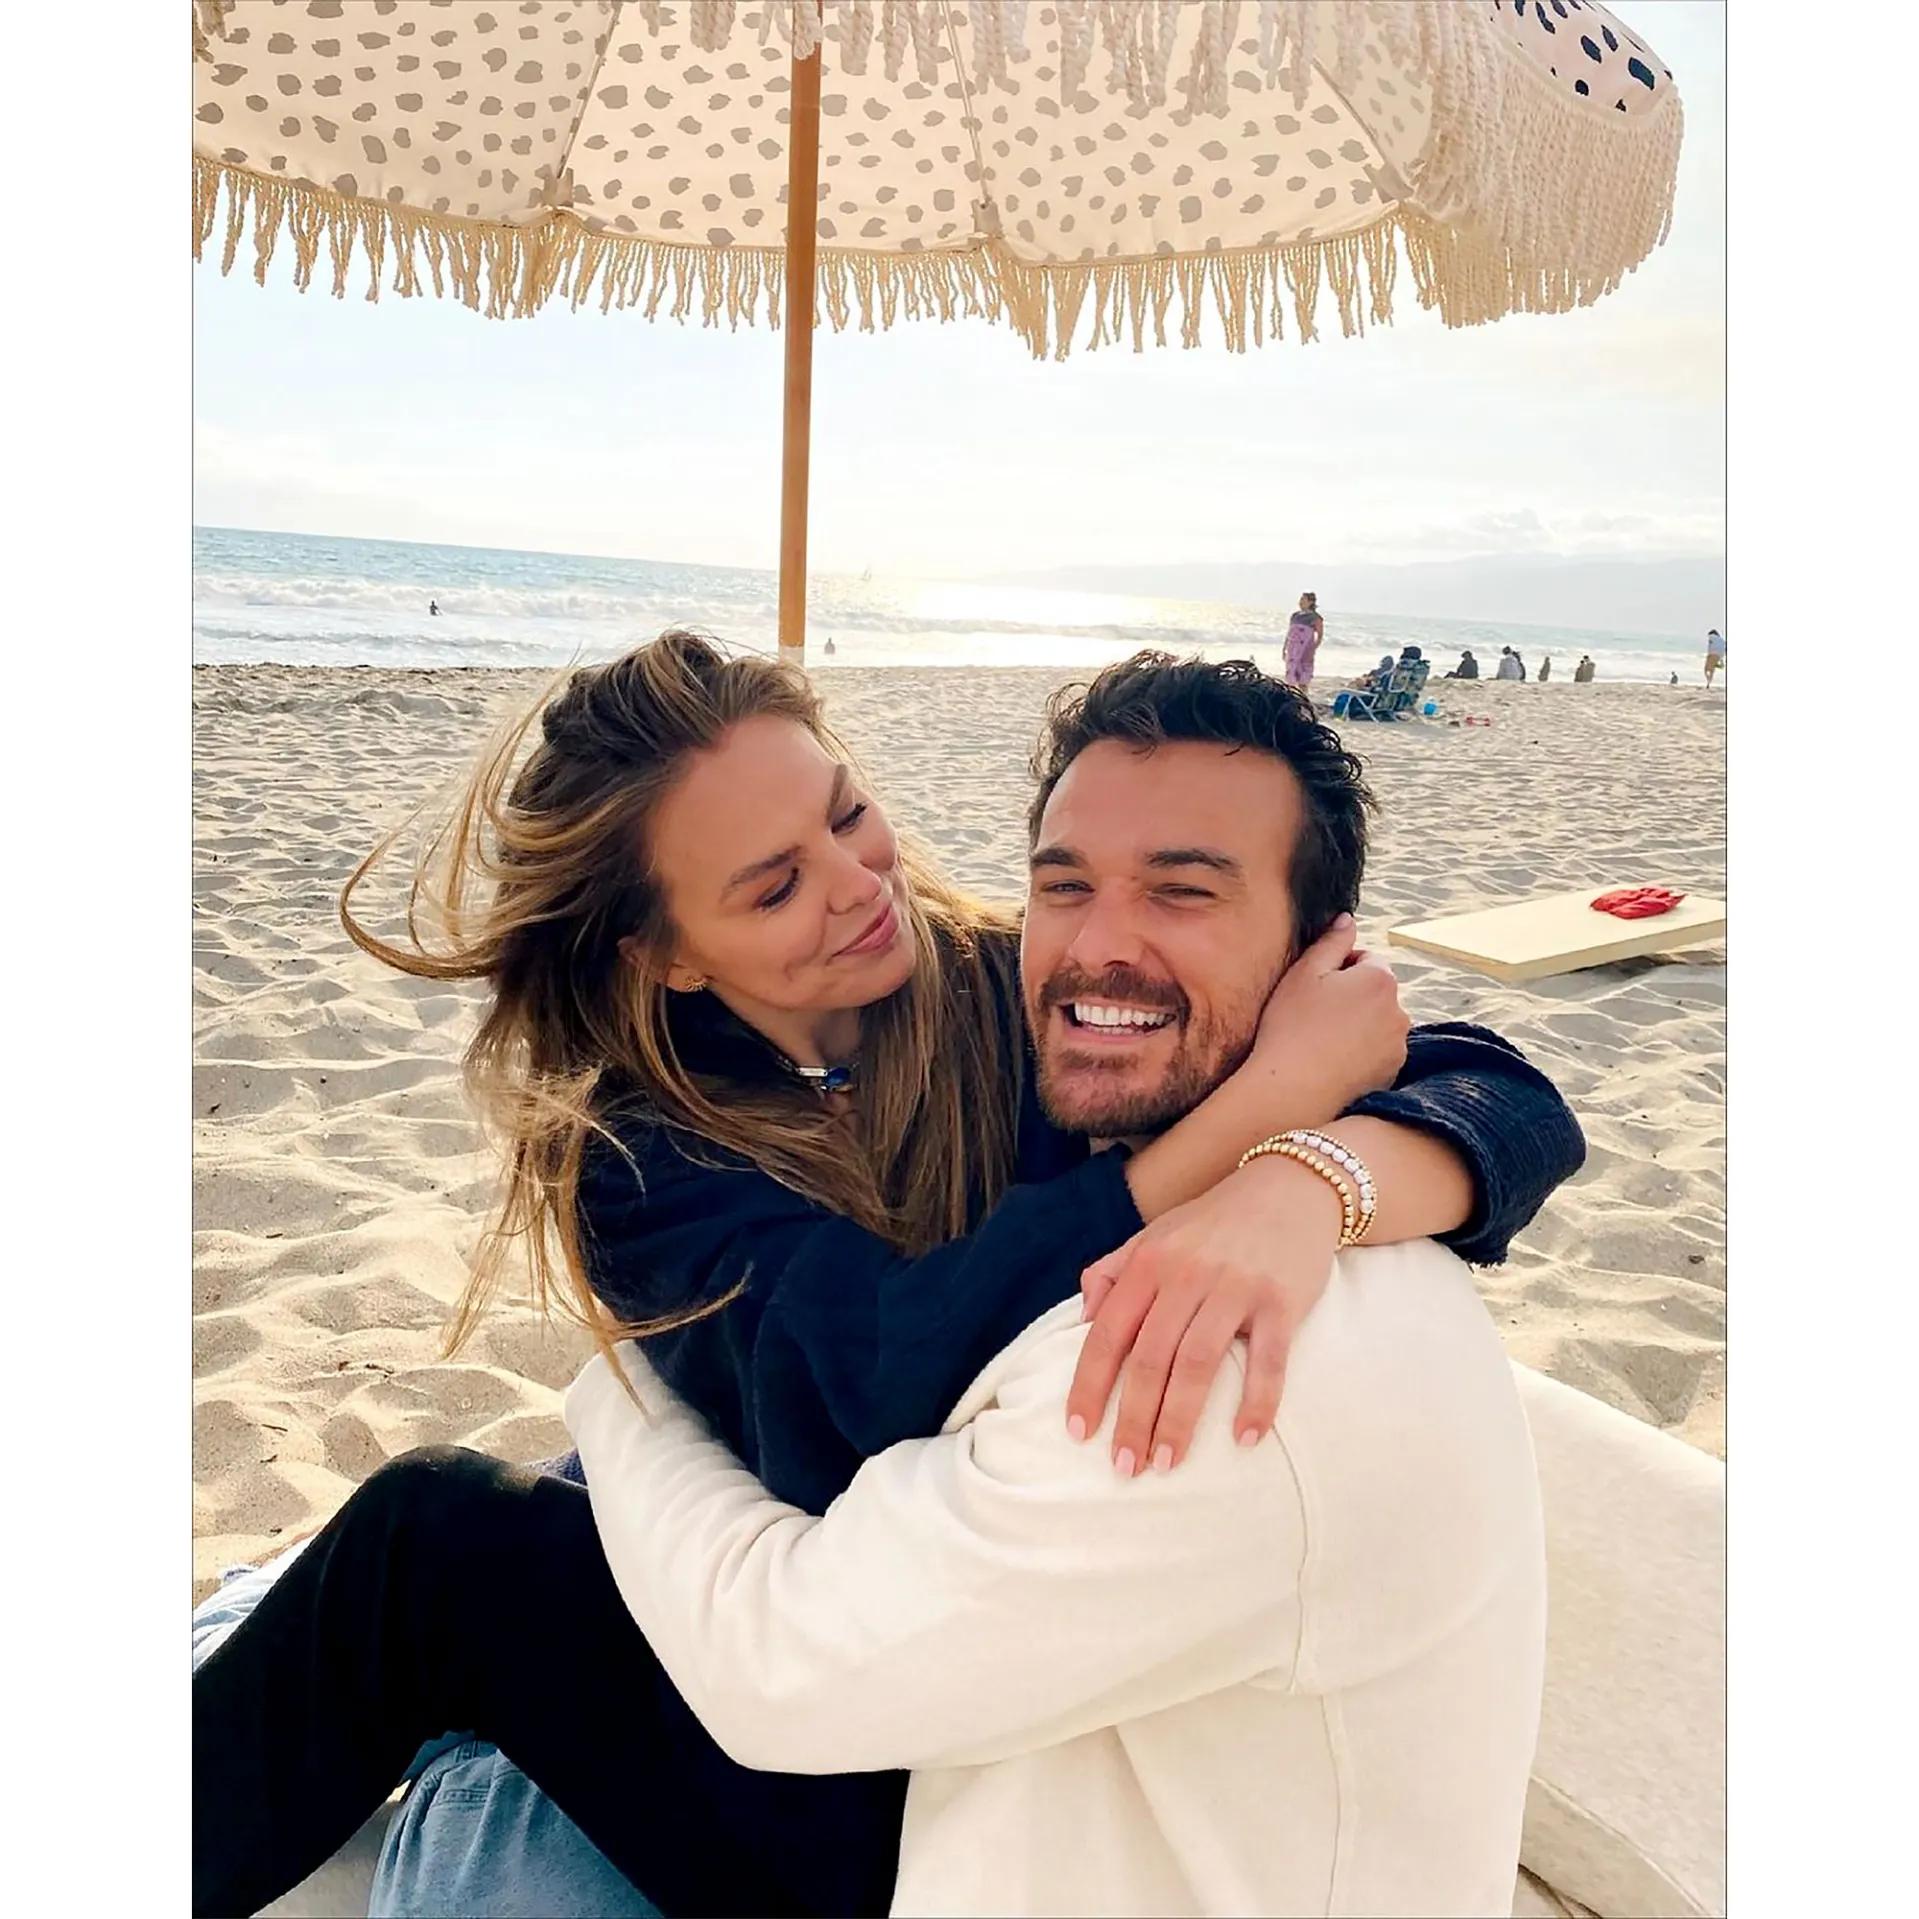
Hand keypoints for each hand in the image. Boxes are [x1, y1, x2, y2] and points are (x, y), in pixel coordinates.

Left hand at [1063, 1153, 1345, 1473]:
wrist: (1292, 1185)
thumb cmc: (1216, 1221)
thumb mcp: (1155, 1234)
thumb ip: (1114, 1271)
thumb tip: (1085, 1318)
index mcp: (1149, 1263)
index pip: (1108, 1333)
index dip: (1089, 1385)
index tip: (1078, 1432)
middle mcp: (1186, 1275)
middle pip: (1150, 1358)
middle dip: (1133, 1418)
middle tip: (1125, 1468)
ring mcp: (1235, 1288)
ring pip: (1198, 1364)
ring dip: (1179, 1420)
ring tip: (1167, 1463)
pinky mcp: (1281, 1301)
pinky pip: (1268, 1361)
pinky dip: (1257, 1403)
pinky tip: (1245, 1440)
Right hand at [1243, 915, 1408, 1115]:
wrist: (1293, 1088)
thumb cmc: (1292, 1025)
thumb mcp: (1304, 972)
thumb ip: (1331, 941)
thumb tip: (1347, 919)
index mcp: (1380, 978)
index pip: (1365, 960)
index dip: (1336, 970)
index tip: (1313, 989)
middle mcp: (1400, 1009)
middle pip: (1375, 992)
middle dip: (1351, 997)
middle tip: (1314, 1014)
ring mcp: (1398, 1044)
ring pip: (1377, 1022)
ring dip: (1358, 1024)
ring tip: (1323, 1040)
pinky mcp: (1393, 1071)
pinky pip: (1378, 1051)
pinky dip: (1362, 1051)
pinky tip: (1333, 1060)